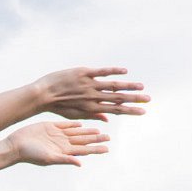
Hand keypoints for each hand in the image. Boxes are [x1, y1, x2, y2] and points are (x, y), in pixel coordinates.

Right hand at [5, 120, 109, 166]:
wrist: (16, 145)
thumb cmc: (31, 155)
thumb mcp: (49, 158)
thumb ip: (65, 159)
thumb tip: (80, 163)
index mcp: (64, 151)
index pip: (84, 150)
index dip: (96, 149)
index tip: (107, 148)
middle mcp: (62, 143)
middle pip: (83, 140)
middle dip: (95, 139)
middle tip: (108, 137)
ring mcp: (57, 134)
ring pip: (76, 132)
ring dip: (87, 131)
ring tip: (98, 130)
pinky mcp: (50, 126)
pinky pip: (65, 125)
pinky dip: (74, 124)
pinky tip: (81, 123)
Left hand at [32, 66, 147, 119]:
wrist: (42, 95)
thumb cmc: (58, 106)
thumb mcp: (75, 114)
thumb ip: (93, 115)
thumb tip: (108, 119)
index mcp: (91, 108)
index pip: (115, 110)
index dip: (130, 111)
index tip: (143, 111)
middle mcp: (93, 97)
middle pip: (118, 98)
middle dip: (134, 99)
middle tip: (149, 99)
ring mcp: (89, 85)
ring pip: (113, 85)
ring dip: (128, 86)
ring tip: (141, 87)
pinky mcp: (83, 73)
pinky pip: (101, 72)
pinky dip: (113, 71)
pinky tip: (125, 71)